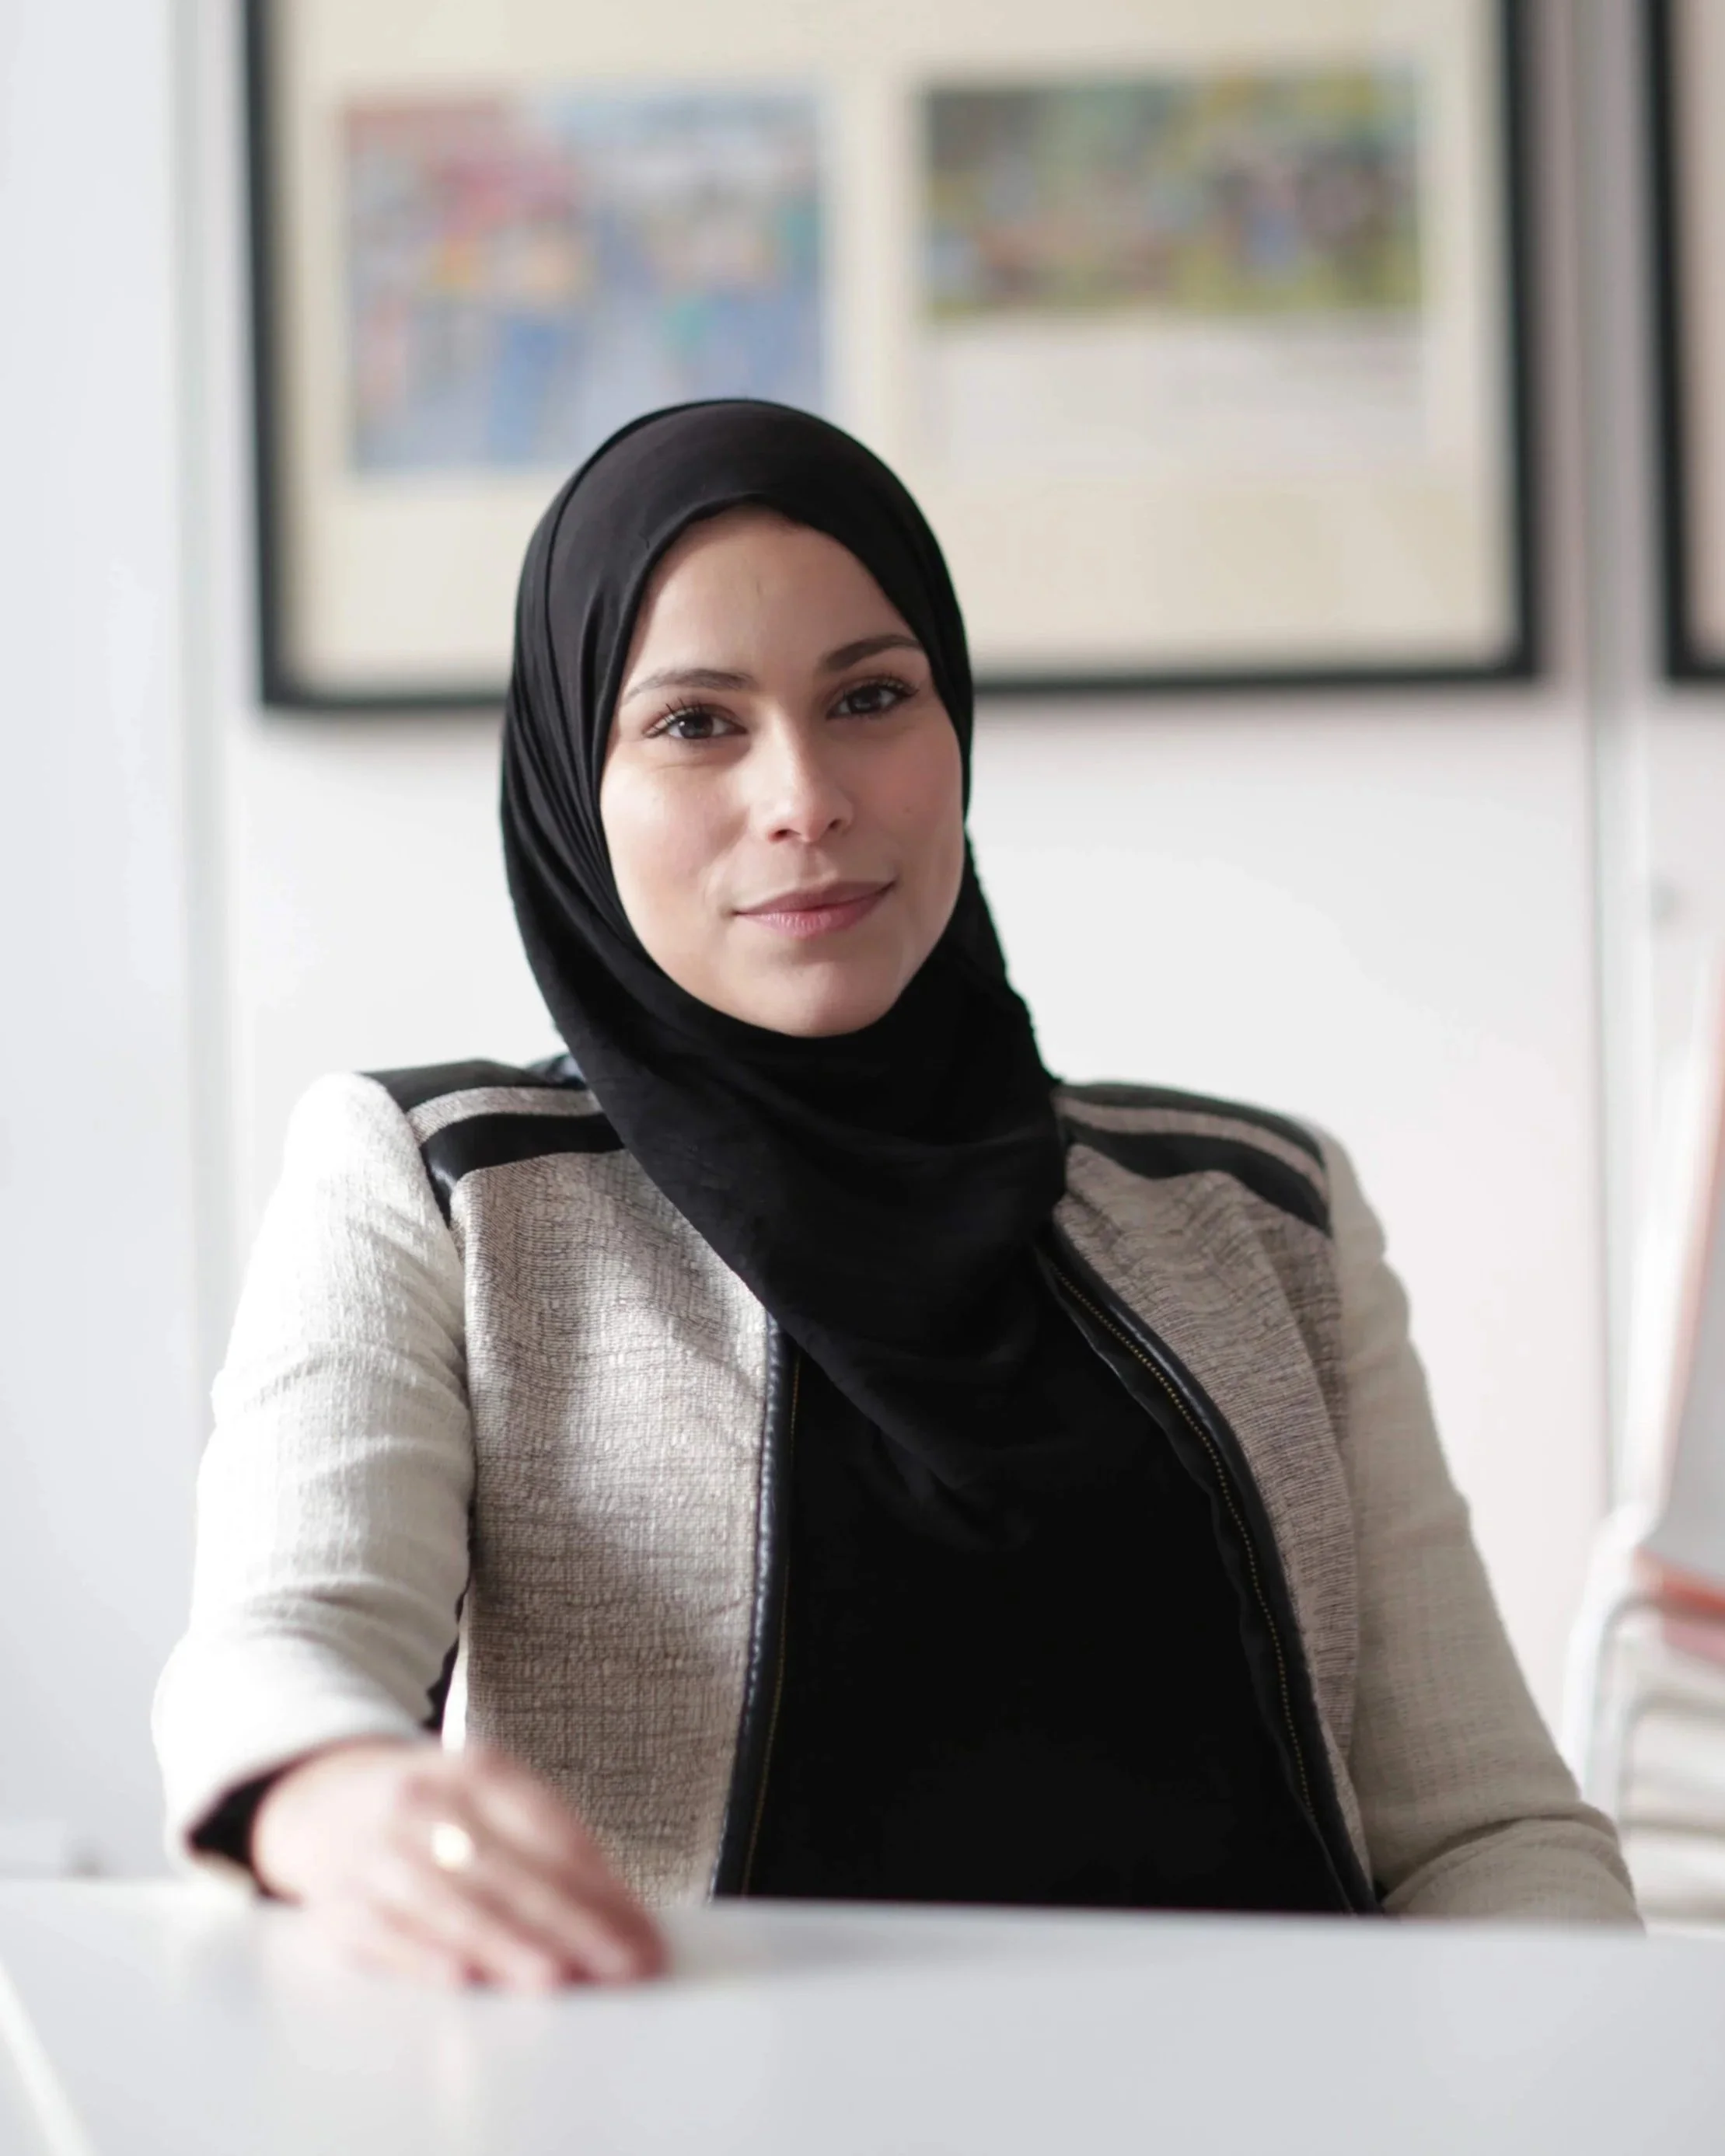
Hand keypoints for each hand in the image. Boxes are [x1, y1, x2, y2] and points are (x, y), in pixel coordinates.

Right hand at [251, 1738, 665, 1988]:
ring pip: (449, 1901)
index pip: (547, 1825)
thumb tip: (623, 1914)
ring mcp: (376, 1849)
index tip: (641, 1931)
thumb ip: (551, 1846)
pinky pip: (381, 1932)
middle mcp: (423, 1800)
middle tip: (622, 1965)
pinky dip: (421, 1956)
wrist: (322, 1796)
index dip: (597, 1881)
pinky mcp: (337, 1900)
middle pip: (506, 1869)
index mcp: (476, 1768)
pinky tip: (460, 1979)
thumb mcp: (489, 1798)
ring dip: (505, 1944)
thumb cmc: (434, 1811)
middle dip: (571, 1923)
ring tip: (556, 1978)